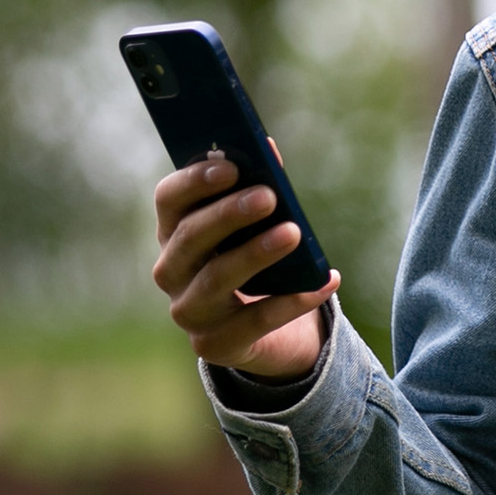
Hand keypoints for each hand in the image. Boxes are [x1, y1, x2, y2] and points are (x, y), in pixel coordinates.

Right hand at [152, 152, 339, 378]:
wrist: (264, 328)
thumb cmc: (255, 256)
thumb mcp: (255, 223)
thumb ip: (259, 185)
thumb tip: (269, 149)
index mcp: (175, 230)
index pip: (169, 199)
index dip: (195, 181)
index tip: (232, 166)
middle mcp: (172, 270)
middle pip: (191, 237)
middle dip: (229, 214)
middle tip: (269, 196)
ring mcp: (188, 310)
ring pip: (216, 278)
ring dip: (255, 253)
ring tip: (292, 233)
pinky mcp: (213, 345)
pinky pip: (254, 322)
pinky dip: (293, 300)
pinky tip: (326, 280)